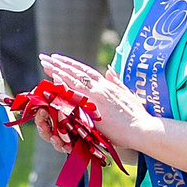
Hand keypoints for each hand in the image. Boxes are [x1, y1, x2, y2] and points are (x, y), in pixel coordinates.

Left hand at [40, 52, 155, 160]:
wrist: (142, 129)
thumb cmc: (137, 116)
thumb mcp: (127, 94)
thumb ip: (116, 82)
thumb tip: (109, 70)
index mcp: (107, 86)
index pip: (85, 71)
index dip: (71, 64)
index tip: (58, 58)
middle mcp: (100, 89)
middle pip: (76, 73)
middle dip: (59, 64)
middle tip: (44, 57)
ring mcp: (96, 98)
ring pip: (73, 81)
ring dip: (57, 72)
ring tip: (44, 64)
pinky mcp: (93, 109)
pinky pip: (75, 96)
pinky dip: (64, 87)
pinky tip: (53, 82)